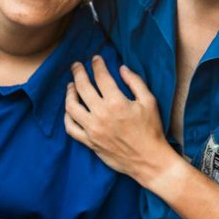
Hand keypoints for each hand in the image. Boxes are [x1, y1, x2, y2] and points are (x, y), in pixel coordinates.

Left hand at [64, 56, 179, 189]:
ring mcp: (92, 129)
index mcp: (116, 102)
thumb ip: (135, 82)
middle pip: (82, 87)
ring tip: (71, 85)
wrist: (149, 160)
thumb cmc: (151, 130)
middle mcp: (101, 114)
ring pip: (71, 106)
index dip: (97, 64)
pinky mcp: (89, 142)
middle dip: (78, 72)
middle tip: (76, 65)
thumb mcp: (149, 102)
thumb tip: (122, 68)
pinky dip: (67, 116)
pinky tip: (70, 109)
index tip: (95, 59)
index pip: (101, 77)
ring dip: (69, 92)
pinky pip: (71, 128)